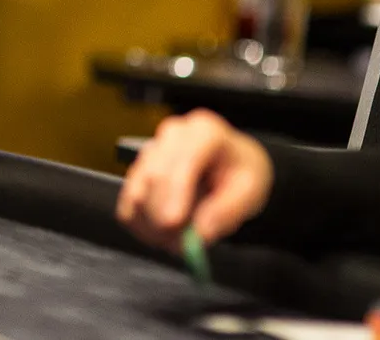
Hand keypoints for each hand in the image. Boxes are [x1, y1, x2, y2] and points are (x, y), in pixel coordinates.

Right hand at [117, 110, 272, 254]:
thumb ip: (227, 212)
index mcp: (205, 132)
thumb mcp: (251, 190)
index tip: (172, 223)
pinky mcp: (137, 171)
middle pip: (155, 176)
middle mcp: (173, 135)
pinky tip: (160, 233)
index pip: (184, 160)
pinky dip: (140, 224)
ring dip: (151, 224)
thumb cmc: (241, 172)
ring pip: (137, 191)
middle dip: (162, 216)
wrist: (229, 163)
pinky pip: (127, 202)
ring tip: (176, 241)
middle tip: (179, 246)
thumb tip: (199, 234)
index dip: (174, 191)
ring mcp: (151, 151)